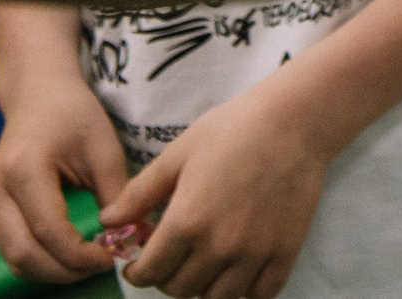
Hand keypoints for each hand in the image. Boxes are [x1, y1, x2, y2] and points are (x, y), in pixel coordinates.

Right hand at [0, 81, 129, 281]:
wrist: (39, 93)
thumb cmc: (75, 115)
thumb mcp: (104, 149)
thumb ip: (116, 195)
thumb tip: (129, 240)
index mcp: (23, 167)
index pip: (48, 229)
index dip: (80, 254)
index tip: (112, 257)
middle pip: (22, 253)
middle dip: (64, 271)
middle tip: (101, 266)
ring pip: (13, 257)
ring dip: (51, 271)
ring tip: (89, 263)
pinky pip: (11, 247)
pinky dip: (39, 260)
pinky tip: (70, 254)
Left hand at [99, 87, 332, 298]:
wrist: (294, 121)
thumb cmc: (232, 129)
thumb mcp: (178, 153)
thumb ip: (139, 193)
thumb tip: (106, 222)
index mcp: (187, 222)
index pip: (150, 273)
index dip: (137, 272)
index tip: (139, 264)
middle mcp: (219, 247)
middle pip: (180, 289)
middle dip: (166, 278)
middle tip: (171, 259)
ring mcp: (255, 253)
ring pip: (217, 298)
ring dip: (203, 287)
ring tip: (203, 267)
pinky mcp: (285, 252)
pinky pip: (260, 295)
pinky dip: (245, 291)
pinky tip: (238, 273)